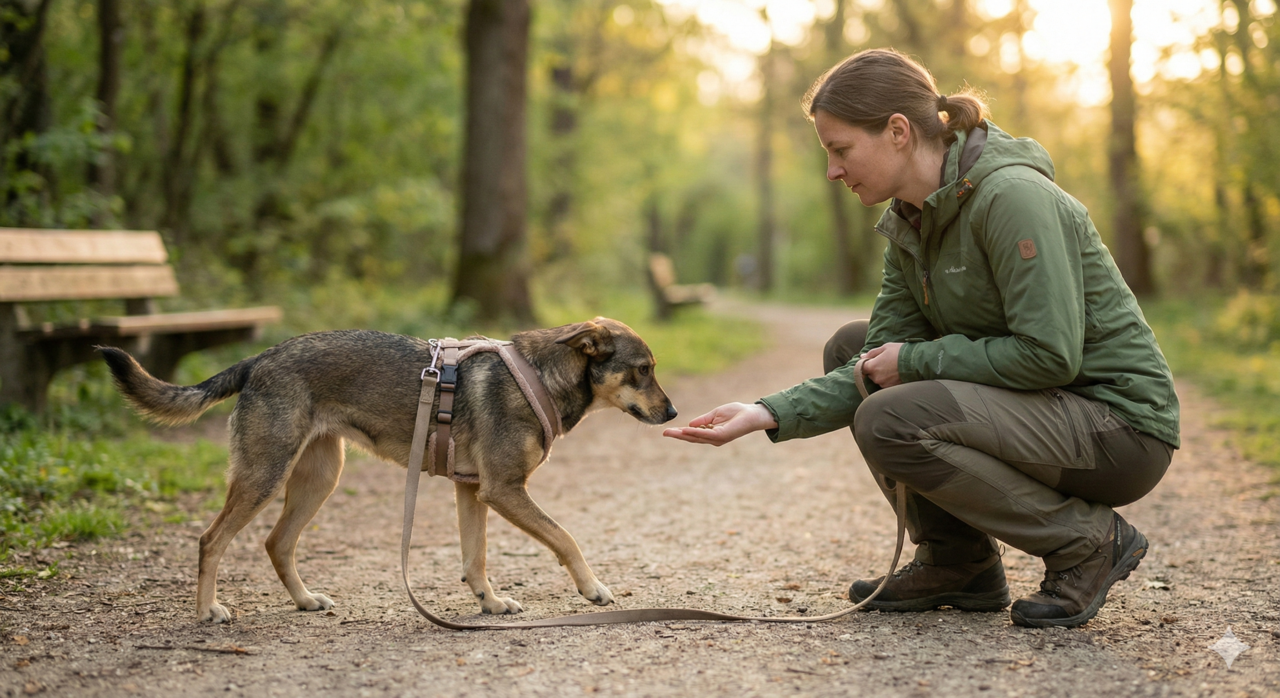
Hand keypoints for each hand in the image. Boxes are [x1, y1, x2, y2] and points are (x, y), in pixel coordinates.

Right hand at [662, 402, 776, 446]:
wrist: (752, 414)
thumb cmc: (736, 413)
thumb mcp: (715, 414)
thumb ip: (703, 420)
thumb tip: (689, 424)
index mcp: (711, 433)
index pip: (693, 434)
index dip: (680, 433)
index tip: (668, 431)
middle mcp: (713, 439)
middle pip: (692, 438)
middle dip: (678, 436)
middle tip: (664, 433)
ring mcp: (717, 438)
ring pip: (696, 437)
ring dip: (683, 435)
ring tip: (670, 432)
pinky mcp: (722, 435)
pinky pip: (705, 434)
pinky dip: (695, 432)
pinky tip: (686, 429)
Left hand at [861, 342, 902, 387]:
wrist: (917, 362)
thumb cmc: (900, 352)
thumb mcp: (885, 348)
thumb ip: (872, 353)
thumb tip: (862, 356)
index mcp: (873, 367)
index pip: (861, 368)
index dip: (865, 363)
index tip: (871, 360)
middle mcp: (877, 378)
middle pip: (870, 374)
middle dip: (875, 368)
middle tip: (885, 361)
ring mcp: (884, 384)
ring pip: (879, 379)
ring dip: (882, 374)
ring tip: (893, 367)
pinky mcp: (892, 388)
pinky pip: (886, 383)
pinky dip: (889, 379)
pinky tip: (896, 373)